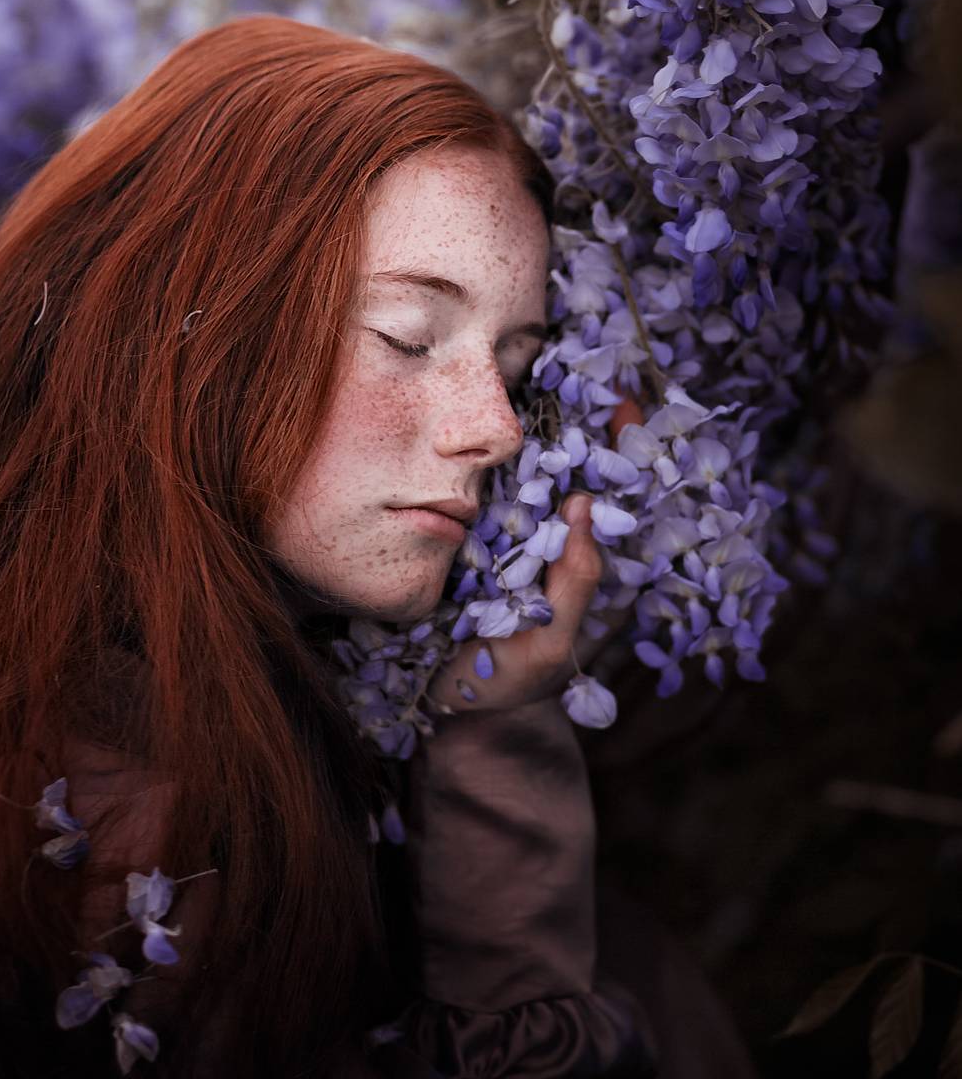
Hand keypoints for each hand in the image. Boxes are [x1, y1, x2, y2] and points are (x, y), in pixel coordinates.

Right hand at [424, 396, 642, 718]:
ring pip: (525, 478)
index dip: (623, 448)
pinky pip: (481, 494)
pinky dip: (483, 459)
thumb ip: (575, 584)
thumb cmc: (510, 685)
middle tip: (574, 364)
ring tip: (531, 375)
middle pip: (570, 473)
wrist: (453, 714)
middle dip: (575, 420)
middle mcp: (550, 544)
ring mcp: (509, 541)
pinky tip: (476, 425)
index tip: (625, 398)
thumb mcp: (552, 643)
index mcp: (586, 564)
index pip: (614, 496)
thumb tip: (583, 505)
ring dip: (528, 432)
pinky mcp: (468, 542)